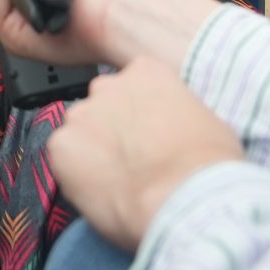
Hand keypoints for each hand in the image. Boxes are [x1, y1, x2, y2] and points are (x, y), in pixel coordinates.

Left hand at [47, 60, 243, 252]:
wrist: (186, 198)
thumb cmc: (206, 165)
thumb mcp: (208, 122)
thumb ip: (178, 114)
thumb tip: (175, 128)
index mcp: (146, 72)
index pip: (133, 85)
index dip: (140, 114)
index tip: (148, 135)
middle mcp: (108, 86)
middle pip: (103, 105)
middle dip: (113, 129)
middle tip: (133, 160)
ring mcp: (81, 115)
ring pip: (81, 132)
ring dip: (93, 152)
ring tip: (118, 180)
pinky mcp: (61, 147)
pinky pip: (63, 159)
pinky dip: (76, 175)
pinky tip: (102, 190)